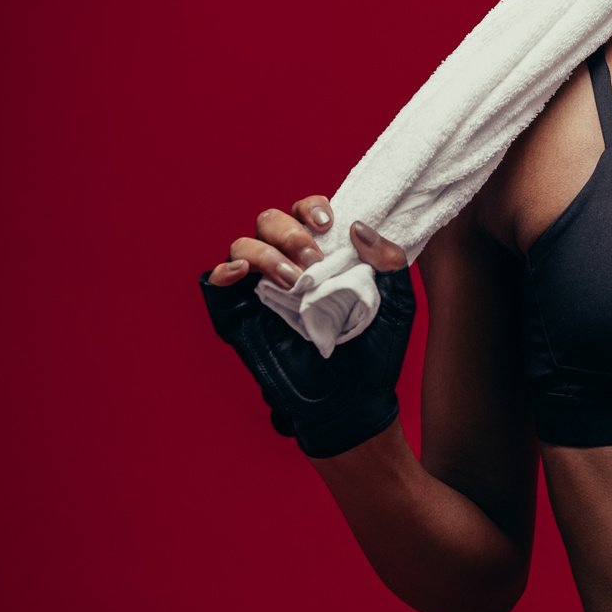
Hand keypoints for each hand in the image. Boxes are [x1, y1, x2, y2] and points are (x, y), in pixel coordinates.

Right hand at [199, 194, 416, 457]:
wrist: (353, 403)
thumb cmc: (376, 353)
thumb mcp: (397, 304)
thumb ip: (388, 261)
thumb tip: (358, 228)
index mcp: (323, 255)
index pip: (306, 212)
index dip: (312, 208)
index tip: (329, 225)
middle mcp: (288, 266)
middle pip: (270, 221)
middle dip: (291, 234)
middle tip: (314, 263)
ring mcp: (260, 291)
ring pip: (242, 245)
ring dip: (265, 255)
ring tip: (293, 282)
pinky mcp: (239, 317)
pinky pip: (215, 284)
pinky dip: (221, 271)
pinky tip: (239, 275)